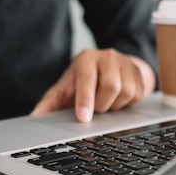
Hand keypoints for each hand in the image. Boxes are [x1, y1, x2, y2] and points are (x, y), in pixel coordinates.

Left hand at [31, 48, 154, 121]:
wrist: (111, 67)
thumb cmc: (83, 80)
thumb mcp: (66, 88)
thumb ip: (50, 102)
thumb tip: (35, 116)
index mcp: (85, 58)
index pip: (86, 78)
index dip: (85, 99)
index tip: (83, 118)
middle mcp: (107, 56)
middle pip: (111, 86)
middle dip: (102, 105)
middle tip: (96, 109)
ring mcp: (126, 62)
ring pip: (126, 91)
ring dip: (115, 105)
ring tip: (106, 103)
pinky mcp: (140, 72)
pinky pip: (138, 95)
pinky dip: (127, 104)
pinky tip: (118, 100)